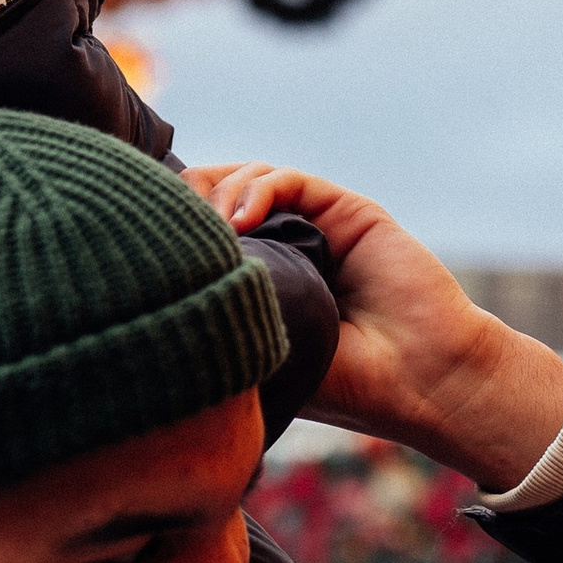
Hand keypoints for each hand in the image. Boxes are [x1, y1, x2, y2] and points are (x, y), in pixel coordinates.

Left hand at [184, 164, 562, 490]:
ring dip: (219, 195)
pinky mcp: (346, 211)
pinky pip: (289, 180)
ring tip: (214, 232)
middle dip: (186, 200)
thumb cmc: (345, 383)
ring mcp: (317, 227)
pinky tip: (242, 219)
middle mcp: (288, 247)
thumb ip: (224, 311)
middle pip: (216, 195)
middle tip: (169, 225)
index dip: (171, 228)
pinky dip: (257, 189)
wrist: (420, 380)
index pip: (202, 234)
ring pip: (248, 179)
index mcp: (262, 283)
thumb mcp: (264, 351)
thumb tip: (157, 283)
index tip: (143, 245)